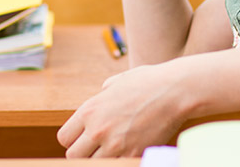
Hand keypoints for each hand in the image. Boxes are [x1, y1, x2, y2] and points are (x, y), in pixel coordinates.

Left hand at [57, 61, 190, 157]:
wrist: (174, 91)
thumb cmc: (149, 82)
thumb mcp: (118, 81)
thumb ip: (103, 93)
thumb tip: (101, 96)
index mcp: (90, 110)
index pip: (64, 137)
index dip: (73, 139)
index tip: (84, 138)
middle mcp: (98, 129)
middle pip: (74, 155)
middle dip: (84, 152)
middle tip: (97, 147)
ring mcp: (115, 145)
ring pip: (92, 164)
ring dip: (101, 158)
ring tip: (114, 148)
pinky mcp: (132, 155)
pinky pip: (115, 165)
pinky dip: (119, 161)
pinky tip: (127, 151)